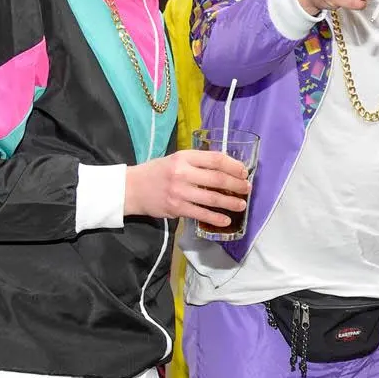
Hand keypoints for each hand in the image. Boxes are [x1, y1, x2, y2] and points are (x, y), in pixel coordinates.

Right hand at [124, 150, 249, 225]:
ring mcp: (179, 191)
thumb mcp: (176, 160)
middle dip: (236, 185)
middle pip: (217, 178)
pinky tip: (225, 220)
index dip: (233, 166)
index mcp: (184, 157)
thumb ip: (197, 162)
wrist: (131, 188)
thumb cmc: (157, 172)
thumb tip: (226, 168)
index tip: (243, 172)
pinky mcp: (176, 208)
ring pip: (212, 198)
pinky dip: (216, 218)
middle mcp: (182, 173)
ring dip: (230, 202)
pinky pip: (201, 214)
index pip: (215, 159)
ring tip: (242, 205)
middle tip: (247, 189)